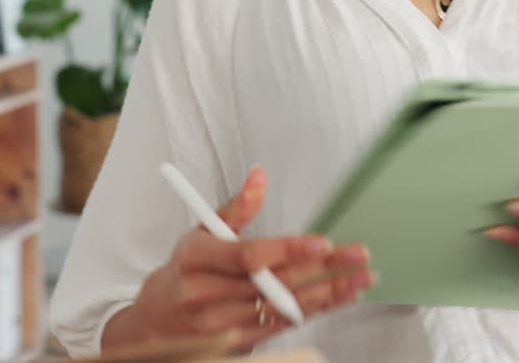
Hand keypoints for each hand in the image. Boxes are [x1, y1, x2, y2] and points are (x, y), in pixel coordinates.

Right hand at [132, 166, 375, 348]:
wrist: (158, 317)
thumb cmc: (186, 267)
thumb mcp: (202, 230)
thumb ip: (236, 207)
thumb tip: (259, 175)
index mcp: (197, 259)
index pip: (248, 256)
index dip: (288, 249)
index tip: (321, 241)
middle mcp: (206, 294)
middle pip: (274, 283)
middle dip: (323, 269)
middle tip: (357, 256)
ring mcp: (221, 324)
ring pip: (283, 307)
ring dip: (328, 294)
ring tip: (360, 279)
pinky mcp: (236, 342)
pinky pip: (282, 326)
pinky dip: (314, 311)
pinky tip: (338, 298)